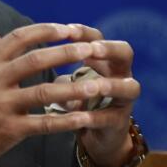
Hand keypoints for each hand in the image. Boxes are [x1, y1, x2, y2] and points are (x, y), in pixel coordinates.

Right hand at [0, 23, 130, 166]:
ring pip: (44, 92)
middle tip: (91, 49)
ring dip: (73, 87)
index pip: (19, 38)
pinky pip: (43, 123)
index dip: (46, 31)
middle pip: (35, 60)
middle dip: (66, 52)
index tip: (68, 28)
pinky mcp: (8, 130)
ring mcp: (1, 106)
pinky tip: (85, 117)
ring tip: (98, 84)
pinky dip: (65, 120)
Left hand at [65, 23, 139, 166]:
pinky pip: (111, 118)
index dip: (84, 33)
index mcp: (103, 60)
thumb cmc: (79, 101)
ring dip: (111, 85)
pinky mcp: (119, 123)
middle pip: (125, 53)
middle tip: (92, 50)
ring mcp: (123, 99)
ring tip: (96, 87)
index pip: (98, 38)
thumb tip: (36, 58)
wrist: (95, 135)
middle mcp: (119, 75)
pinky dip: (96, 117)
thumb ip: (58, 71)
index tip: (67, 31)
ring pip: (129, 87)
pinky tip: (82, 117)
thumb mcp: (68, 82)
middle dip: (109, 49)